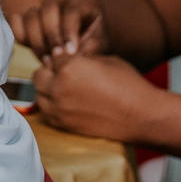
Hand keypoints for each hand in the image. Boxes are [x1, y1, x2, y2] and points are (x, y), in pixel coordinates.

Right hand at [13, 0, 107, 60]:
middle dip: (51, 37)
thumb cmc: (94, 40)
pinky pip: (16, 23)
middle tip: (57, 58)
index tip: (70, 52)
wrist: (87, 38)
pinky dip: (21, 37)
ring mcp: (41, 8)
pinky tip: (33, 50)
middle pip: (47, 11)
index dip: (69, 32)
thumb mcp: (100, 43)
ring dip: (37, 41)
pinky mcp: (28, 19)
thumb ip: (90, 48)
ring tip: (47, 60)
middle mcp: (60, 0)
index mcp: (82, 2)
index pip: (71, 12)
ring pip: (30, 16)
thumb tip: (70, 56)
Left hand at [32, 52, 160, 143]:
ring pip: (39, 94)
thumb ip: (82, 58)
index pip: (53, 56)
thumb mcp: (105, 59)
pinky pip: (46, 112)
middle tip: (63, 74)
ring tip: (64, 89)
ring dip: (47, 89)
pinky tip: (67, 103)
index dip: (62, 58)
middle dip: (49, 72)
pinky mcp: (63, 124)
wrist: (141, 116)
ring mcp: (59, 108)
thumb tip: (69, 58)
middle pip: (39, 75)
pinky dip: (52, 106)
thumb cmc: (129, 85)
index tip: (70, 61)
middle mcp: (59, 87)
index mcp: (69, 67)